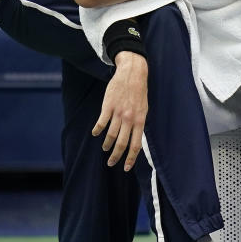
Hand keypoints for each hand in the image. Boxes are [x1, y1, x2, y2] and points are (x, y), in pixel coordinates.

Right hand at [92, 51, 147, 170]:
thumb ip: (139, 124)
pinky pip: (101, 122)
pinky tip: (96, 134)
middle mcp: (130, 118)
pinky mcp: (108, 106)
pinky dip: (98, 130)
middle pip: (122, 143)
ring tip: (105, 148)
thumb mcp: (144, 109)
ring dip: (107, 144)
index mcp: (140, 120)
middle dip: (116, 156)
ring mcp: (118, 112)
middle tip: (111, 163)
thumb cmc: (139, 92)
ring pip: (111, 134)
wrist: (132, 73)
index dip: (131, 158)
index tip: (126, 168)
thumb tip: (136, 139)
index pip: (136, 145)